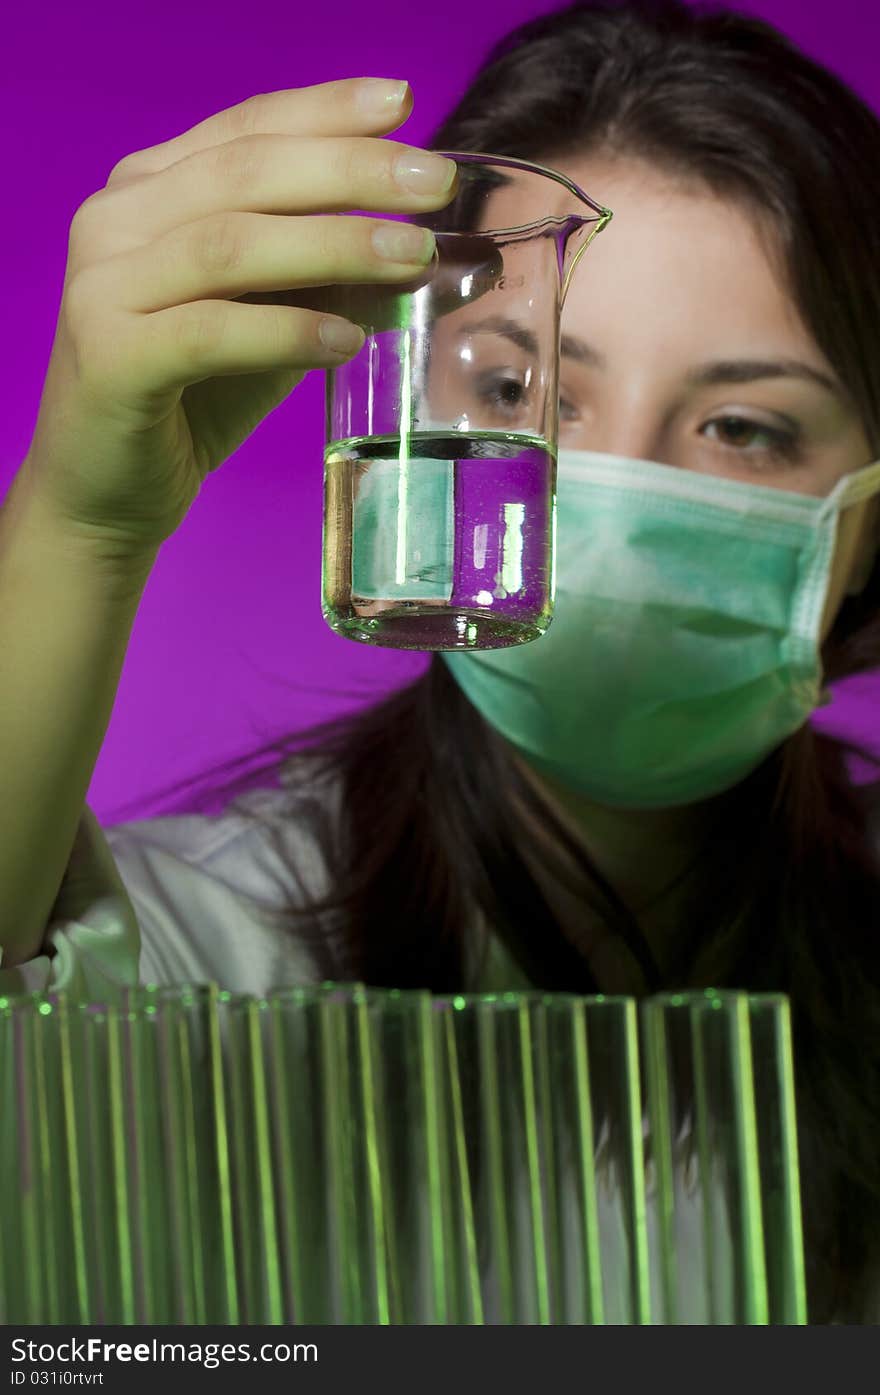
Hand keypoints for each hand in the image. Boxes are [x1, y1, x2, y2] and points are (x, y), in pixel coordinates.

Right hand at [21, 78, 457, 560]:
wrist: (107, 490)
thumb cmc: (193, 399)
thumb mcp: (273, 324)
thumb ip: (329, 281)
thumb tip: (428, 256)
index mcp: (150, 191)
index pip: (246, 128)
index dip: (327, 112)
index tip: (405, 106)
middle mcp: (116, 221)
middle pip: (245, 171)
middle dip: (351, 171)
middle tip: (435, 182)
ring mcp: (104, 286)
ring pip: (231, 244)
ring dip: (333, 245)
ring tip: (412, 258)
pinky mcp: (111, 357)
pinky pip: (211, 331)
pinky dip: (286, 332)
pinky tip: (347, 340)